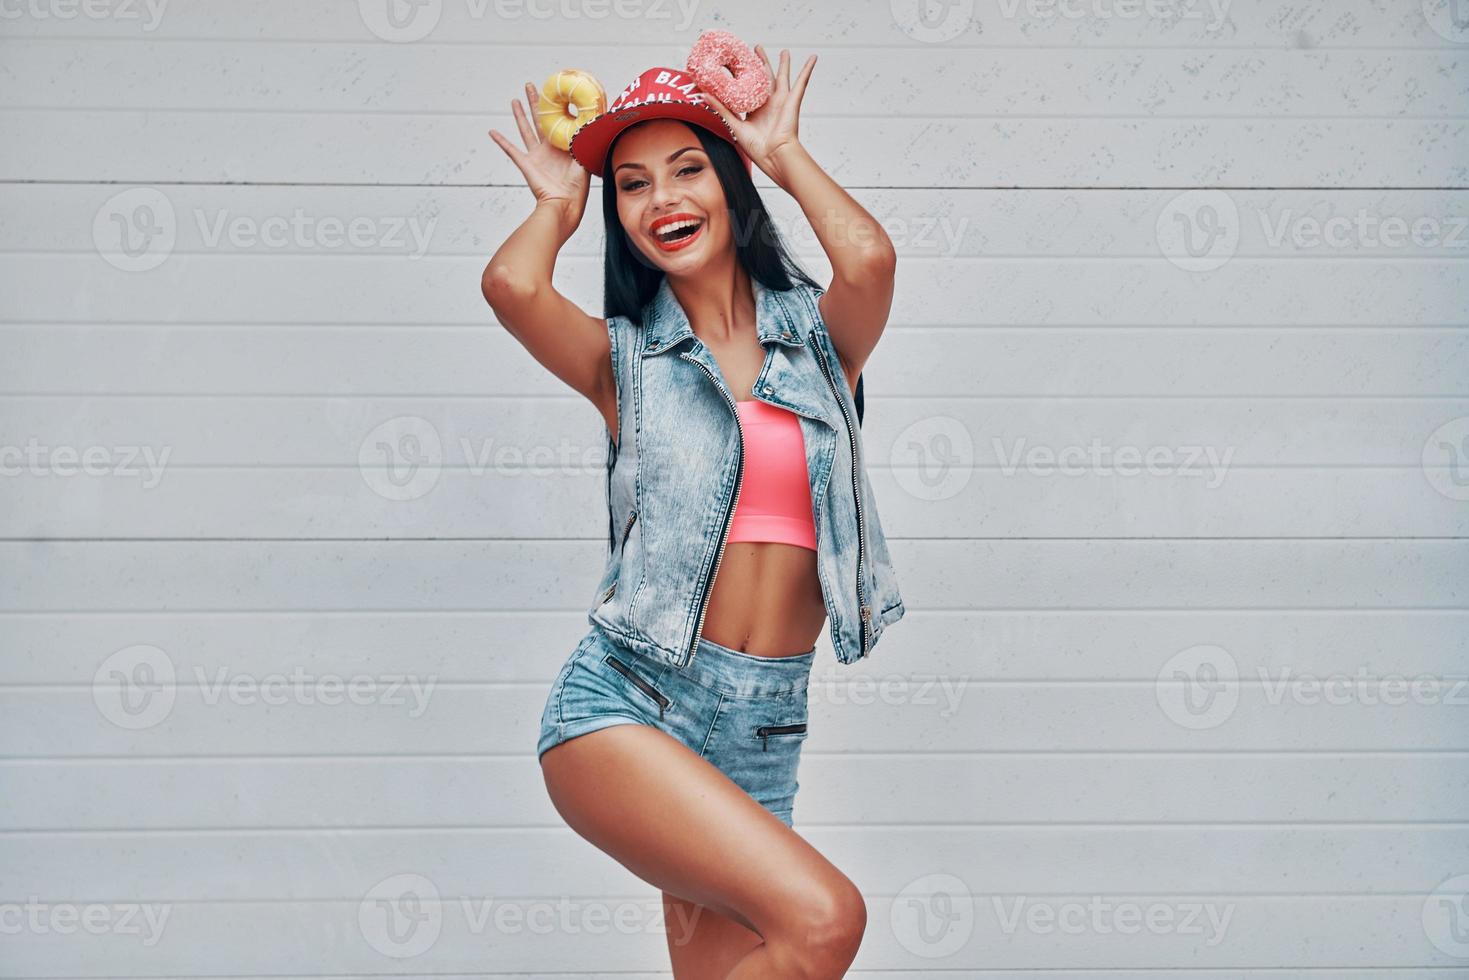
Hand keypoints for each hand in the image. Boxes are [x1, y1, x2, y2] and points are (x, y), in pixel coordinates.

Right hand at [488, 81, 590, 217]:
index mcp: (564, 146)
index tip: (555, 92)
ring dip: (519, 115)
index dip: (557, 107)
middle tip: (530, 86)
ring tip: (514, 100)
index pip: (559, 122)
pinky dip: (501, 141)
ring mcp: (536, 156)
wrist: (565, 204)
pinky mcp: (526, 164)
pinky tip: (492, 132)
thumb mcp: (585, 159)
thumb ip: (585, 142)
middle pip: (539, 120)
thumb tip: (593, 123)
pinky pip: (510, 150)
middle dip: (535, 102)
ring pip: (525, 129)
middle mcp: (549, 149)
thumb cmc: (578, 187)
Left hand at [699, 46, 814, 182]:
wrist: (776, 156)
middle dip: (761, 63)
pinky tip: (812, 58)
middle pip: (765, 79)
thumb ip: (721, 109)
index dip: (742, 75)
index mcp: (756, 112)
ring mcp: (781, 102)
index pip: (748, 88)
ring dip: (783, 64)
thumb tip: (704, 95)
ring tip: (784, 52)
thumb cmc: (758, 149)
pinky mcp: (792, 101)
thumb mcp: (734, 125)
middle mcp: (769, 105)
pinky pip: (802, 82)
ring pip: (782, 77)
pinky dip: (808, 69)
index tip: (736, 62)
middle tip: (756, 49)